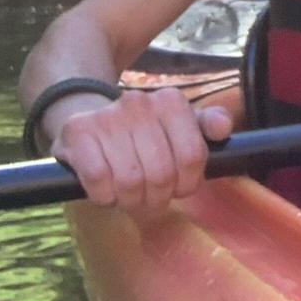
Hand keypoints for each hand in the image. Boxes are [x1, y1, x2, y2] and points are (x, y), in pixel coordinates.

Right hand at [48, 88, 233, 217]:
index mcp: (170, 101)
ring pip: (130, 181)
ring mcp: (107, 116)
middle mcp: (139, 102)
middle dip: (158, 197)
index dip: (187, 183)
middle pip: (162, 174)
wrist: (88, 124)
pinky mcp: (78, 133)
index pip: (192, 156)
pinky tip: (106, 190)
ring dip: (130, 199)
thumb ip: (206, 125)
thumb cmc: (143, 134)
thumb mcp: (179, 126)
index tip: (179, 188)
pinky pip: (99, 181)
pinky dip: (104, 195)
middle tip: (150, 198)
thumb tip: (222, 128)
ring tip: (129, 195)